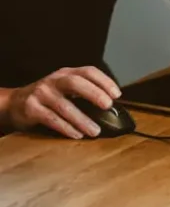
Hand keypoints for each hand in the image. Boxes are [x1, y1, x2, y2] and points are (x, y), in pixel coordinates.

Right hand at [3, 67, 120, 138]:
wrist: (15, 103)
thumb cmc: (49, 97)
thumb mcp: (65, 88)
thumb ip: (84, 93)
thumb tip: (112, 107)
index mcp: (67, 73)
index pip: (88, 71)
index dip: (104, 81)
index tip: (117, 94)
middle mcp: (54, 80)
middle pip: (75, 83)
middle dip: (94, 93)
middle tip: (108, 106)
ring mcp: (41, 94)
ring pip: (65, 106)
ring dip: (82, 119)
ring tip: (95, 131)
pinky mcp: (31, 108)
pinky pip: (52, 119)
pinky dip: (66, 128)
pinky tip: (77, 134)